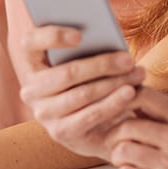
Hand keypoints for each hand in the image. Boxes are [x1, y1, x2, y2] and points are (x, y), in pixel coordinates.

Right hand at [20, 25, 144, 159]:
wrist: (92, 124)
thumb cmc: (89, 80)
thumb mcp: (82, 61)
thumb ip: (86, 46)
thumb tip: (107, 36)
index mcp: (31, 63)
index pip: (30, 43)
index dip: (53, 37)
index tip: (80, 35)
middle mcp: (31, 89)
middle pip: (67, 73)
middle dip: (102, 65)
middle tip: (128, 59)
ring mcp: (43, 113)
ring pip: (82, 94)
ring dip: (114, 83)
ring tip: (137, 74)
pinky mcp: (60, 132)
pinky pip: (90, 115)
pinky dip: (113, 103)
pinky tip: (131, 93)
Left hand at [107, 87, 167, 168]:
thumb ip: (164, 120)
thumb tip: (130, 100)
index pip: (145, 96)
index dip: (123, 100)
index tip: (116, 112)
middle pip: (127, 126)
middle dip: (114, 136)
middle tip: (115, 144)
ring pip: (123, 151)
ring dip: (118, 158)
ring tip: (125, 162)